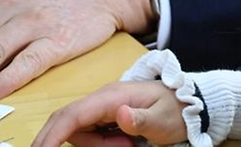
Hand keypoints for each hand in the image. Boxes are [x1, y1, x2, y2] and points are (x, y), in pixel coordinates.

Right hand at [32, 80, 187, 146]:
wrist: (187, 104)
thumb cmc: (175, 110)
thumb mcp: (163, 119)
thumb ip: (141, 118)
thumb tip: (119, 114)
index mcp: (110, 97)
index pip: (72, 115)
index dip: (52, 134)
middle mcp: (101, 100)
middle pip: (70, 125)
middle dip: (71, 142)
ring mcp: (102, 108)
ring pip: (79, 133)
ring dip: (97, 146)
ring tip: (129, 146)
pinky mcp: (105, 117)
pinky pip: (90, 134)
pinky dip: (101, 144)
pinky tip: (124, 144)